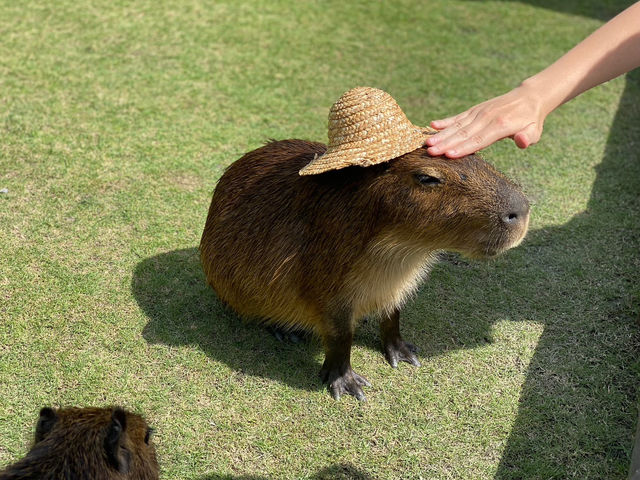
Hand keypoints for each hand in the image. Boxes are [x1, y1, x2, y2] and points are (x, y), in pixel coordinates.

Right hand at [425, 83, 546, 157]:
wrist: (529, 97)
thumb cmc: (531, 120)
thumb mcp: (535, 130)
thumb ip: (527, 137)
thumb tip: (522, 141)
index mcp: (501, 126)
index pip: (479, 140)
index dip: (464, 148)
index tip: (449, 155)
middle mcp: (487, 118)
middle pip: (464, 134)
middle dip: (446, 143)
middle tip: (430, 152)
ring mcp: (479, 113)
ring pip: (457, 126)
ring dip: (442, 135)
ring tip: (427, 143)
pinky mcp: (474, 110)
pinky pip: (458, 117)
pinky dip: (445, 122)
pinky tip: (432, 126)